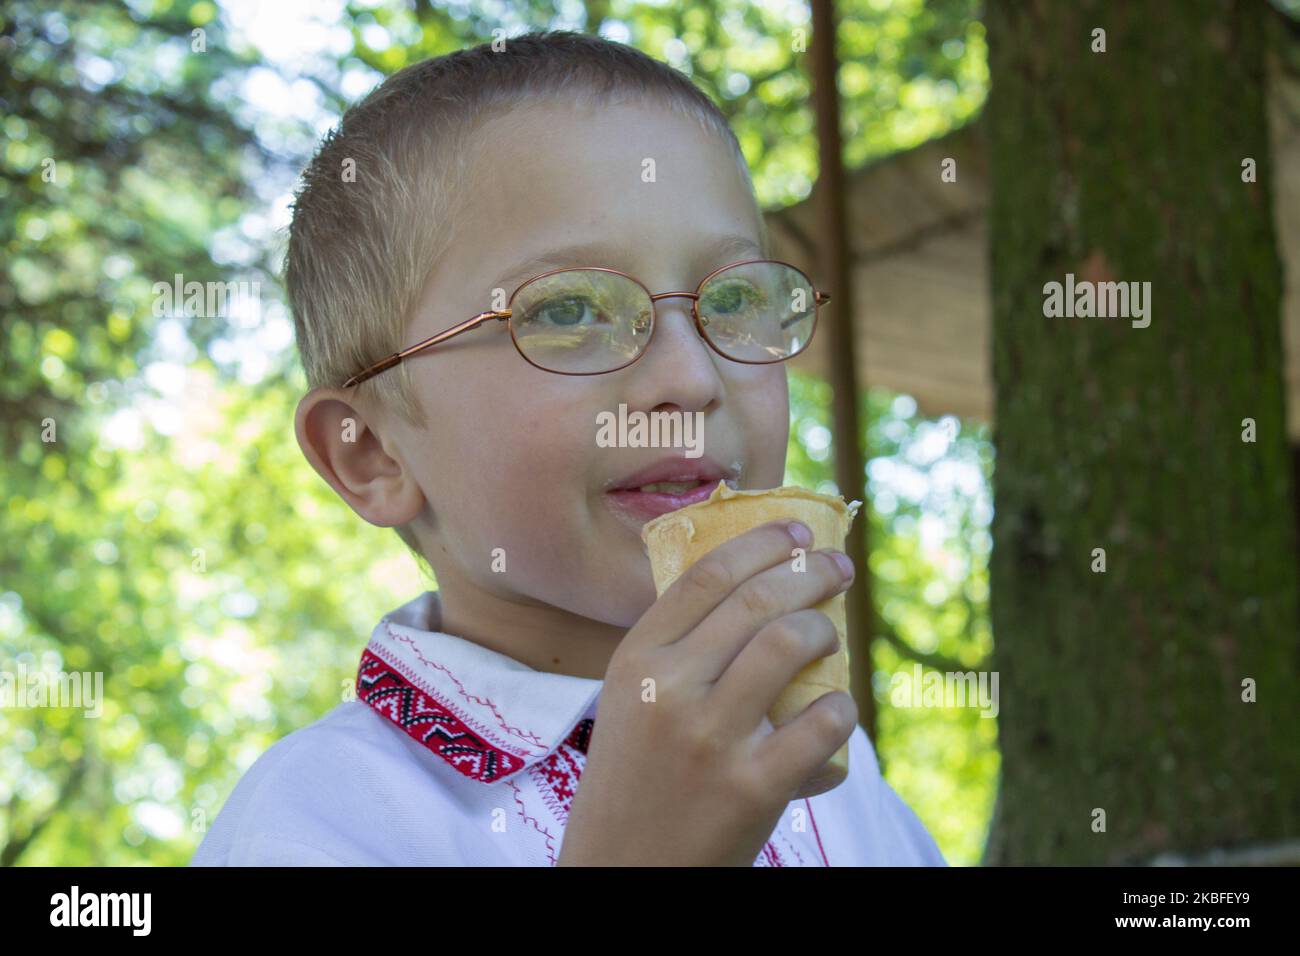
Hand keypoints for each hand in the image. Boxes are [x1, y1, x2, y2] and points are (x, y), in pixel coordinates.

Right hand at [558, 520, 856, 865]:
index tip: (798, 533)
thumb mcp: (629, 703)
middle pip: (756, 600)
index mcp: (635, 661)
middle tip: (837, 570)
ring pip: (790, 644)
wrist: (622, 873)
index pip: (706, 576)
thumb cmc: (634, 781)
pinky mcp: (752, 787)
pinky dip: (842, 711)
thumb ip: (675, 652)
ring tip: (829, 638)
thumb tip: (752, 590)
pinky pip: (822, 723)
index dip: (761, 543)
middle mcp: (668, 690)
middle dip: (811, 574)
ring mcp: (710, 738)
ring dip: (824, 632)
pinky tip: (835, 712)